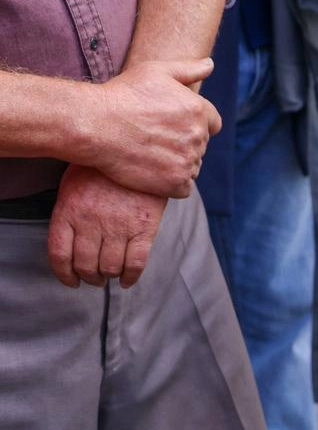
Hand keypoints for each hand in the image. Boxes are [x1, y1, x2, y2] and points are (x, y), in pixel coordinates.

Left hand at [48, 165, 167, 287]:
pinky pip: (136, 263)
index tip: (71, 280)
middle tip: (94, 278)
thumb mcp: (72, 184)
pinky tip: (127, 280)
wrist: (137, 149)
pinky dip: (131, 277)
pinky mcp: (144, 228)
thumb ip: (68, 214)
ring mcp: (119, 226)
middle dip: (89, 277)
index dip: (64, 274)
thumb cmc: (102, 168)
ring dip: (108, 277)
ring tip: (110, 276)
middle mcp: (91, 222)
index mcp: (69, 211)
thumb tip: (69, 243)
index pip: (60, 255)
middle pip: (85, 265)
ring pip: (109, 268)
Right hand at [87, 59, 219, 197]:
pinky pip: (184, 187)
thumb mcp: (154, 71)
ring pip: (192, 166)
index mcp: (199, 110)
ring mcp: (189, 162)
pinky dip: (171, 182)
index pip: (212, 123)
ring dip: (177, 162)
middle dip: (183, 142)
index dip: (194, 123)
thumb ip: (188, 68)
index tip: (171, 124)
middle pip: (200, 145)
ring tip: (149, 152)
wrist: (94, 125)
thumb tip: (210, 65)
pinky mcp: (176, 183)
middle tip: (153, 136)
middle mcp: (198, 137)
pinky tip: (151, 171)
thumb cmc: (122, 95)